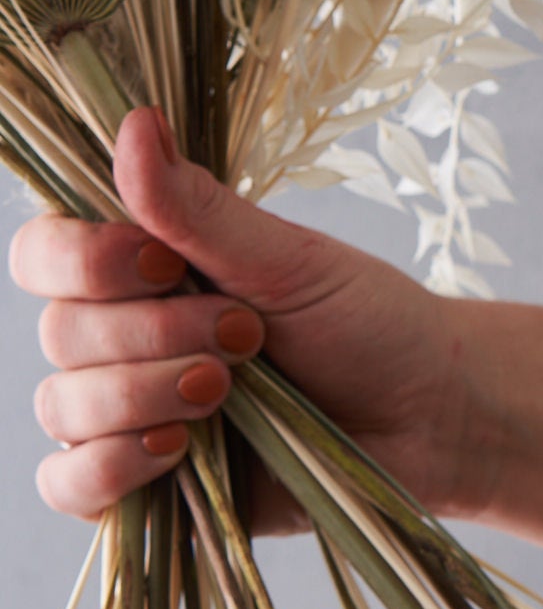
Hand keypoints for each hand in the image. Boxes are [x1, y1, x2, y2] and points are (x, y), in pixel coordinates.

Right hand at [12, 108, 476, 528]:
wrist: (430, 414)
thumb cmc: (369, 324)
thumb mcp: (290, 260)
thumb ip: (201, 210)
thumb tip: (135, 122)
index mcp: (148, 270)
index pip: (46, 254)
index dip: (86, 260)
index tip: (168, 263)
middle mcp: (123, 338)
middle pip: (59, 331)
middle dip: (154, 332)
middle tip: (247, 334)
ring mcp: (129, 413)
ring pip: (63, 405)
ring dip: (145, 394)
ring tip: (229, 387)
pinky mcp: (146, 486)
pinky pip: (70, 484)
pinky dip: (110, 467)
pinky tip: (177, 450)